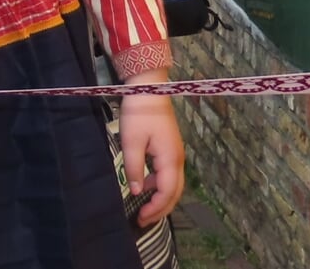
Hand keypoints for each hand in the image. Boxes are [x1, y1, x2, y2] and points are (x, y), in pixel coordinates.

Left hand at [117, 73, 184, 225]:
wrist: (149, 89)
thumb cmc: (139, 113)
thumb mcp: (131, 141)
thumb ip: (135, 168)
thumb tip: (137, 192)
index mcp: (170, 160)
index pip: (167, 192)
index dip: (155, 208)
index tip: (140, 218)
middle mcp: (178, 160)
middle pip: (175, 192)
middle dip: (161, 209)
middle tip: (144, 221)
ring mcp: (176, 154)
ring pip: (174, 184)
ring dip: (161, 198)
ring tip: (144, 209)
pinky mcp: (170, 148)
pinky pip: (169, 174)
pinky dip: (159, 185)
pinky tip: (145, 186)